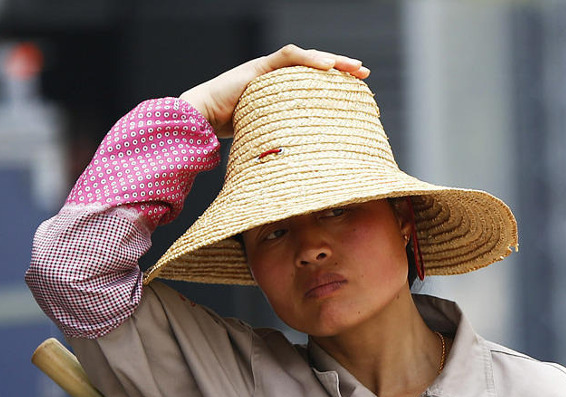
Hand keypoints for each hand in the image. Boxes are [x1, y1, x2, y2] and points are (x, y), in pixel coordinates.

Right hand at [179, 44, 369, 137]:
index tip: (360, 90)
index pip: (314, 82)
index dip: (337, 84)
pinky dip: (308, 60)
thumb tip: (312, 171)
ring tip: (353, 67)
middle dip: (341, 68)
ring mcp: (267, 70)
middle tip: (364, 73)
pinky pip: (287, 57)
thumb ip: (288, 143)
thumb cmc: (232, 136)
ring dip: (331, 60)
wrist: (201, 122)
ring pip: (306, 58)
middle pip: (315, 67)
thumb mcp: (271, 140)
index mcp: (283, 93)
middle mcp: (277, 78)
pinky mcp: (258, 67)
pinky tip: (327, 66)